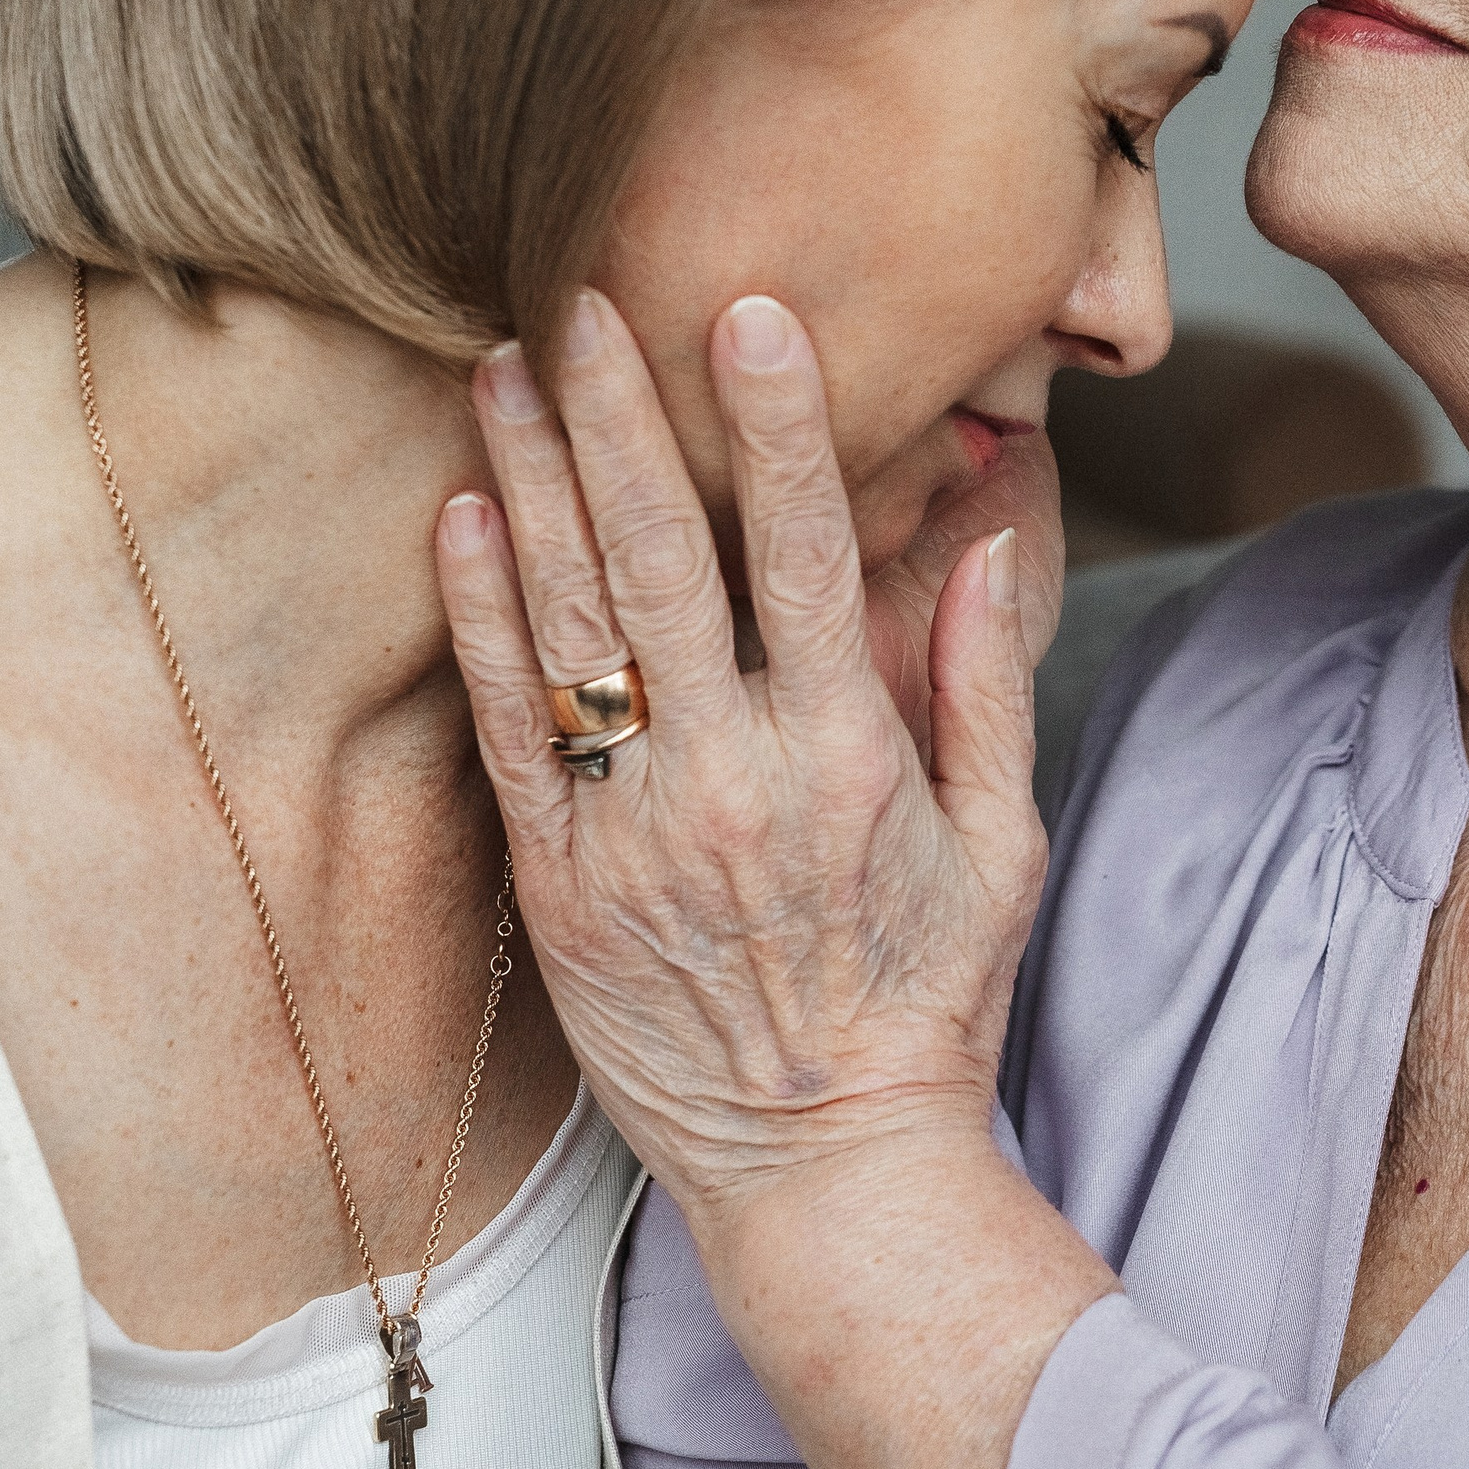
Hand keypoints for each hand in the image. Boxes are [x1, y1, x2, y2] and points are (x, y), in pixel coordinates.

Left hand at [435, 289, 1045, 1233]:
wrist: (827, 1167)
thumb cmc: (926, 1006)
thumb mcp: (1005, 848)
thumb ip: (988, 692)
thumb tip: (985, 544)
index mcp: (850, 757)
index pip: (806, 553)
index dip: (774, 426)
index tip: (746, 316)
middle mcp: (734, 778)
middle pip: (664, 559)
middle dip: (620, 418)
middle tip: (581, 301)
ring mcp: (636, 831)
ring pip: (570, 624)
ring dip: (532, 484)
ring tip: (502, 368)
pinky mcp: (560, 883)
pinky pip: (509, 728)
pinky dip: (483, 617)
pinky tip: (463, 516)